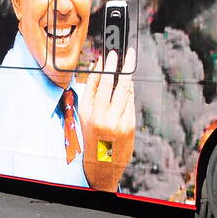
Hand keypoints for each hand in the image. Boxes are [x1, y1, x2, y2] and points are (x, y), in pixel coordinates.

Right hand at [78, 47, 135, 191]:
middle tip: (128, 53)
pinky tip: (127, 88)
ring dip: (128, 77)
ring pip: (126, 92)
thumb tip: (99, 66)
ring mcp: (118, 121)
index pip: (98, 82)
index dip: (106, 66)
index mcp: (88, 111)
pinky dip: (130, 93)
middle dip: (122, 66)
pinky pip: (131, 103)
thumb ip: (91, 90)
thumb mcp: (85, 113)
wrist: (102, 164)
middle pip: (116, 84)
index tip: (111, 54)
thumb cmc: (92, 135)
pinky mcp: (130, 126)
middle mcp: (103, 116)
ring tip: (128, 66)